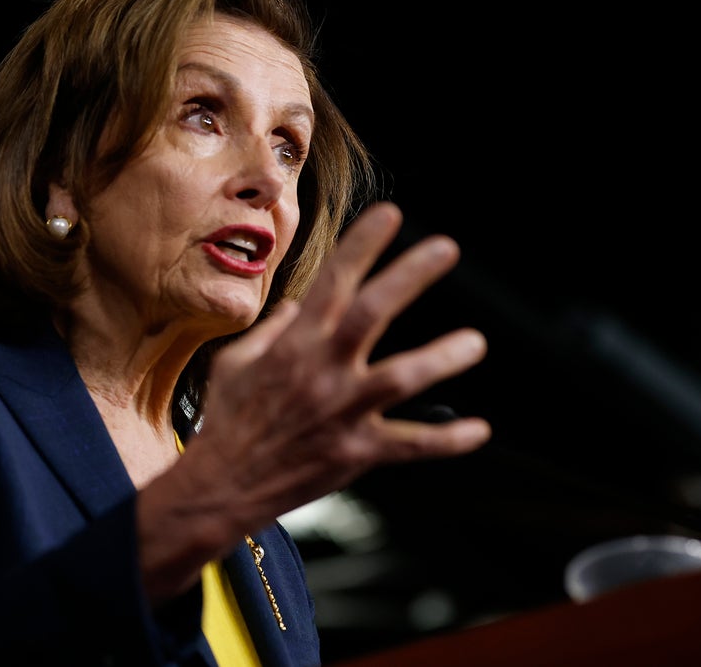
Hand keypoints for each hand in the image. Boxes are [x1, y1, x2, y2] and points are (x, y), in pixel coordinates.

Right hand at [139, 201, 489, 597]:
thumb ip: (271, 330)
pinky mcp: (355, 452)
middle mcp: (321, 372)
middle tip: (445, 247)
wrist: (221, 485)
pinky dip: (446, 439)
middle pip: (370, 313)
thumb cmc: (227, 421)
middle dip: (408, 277)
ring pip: (399, 378)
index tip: (390, 214)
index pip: (332, 282)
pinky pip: (409, 445)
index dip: (362, 245)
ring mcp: (341, 412)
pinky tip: (479, 430)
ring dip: (440, 358)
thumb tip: (298, 305)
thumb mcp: (236, 363)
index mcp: (294, 345)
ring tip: (476, 342)